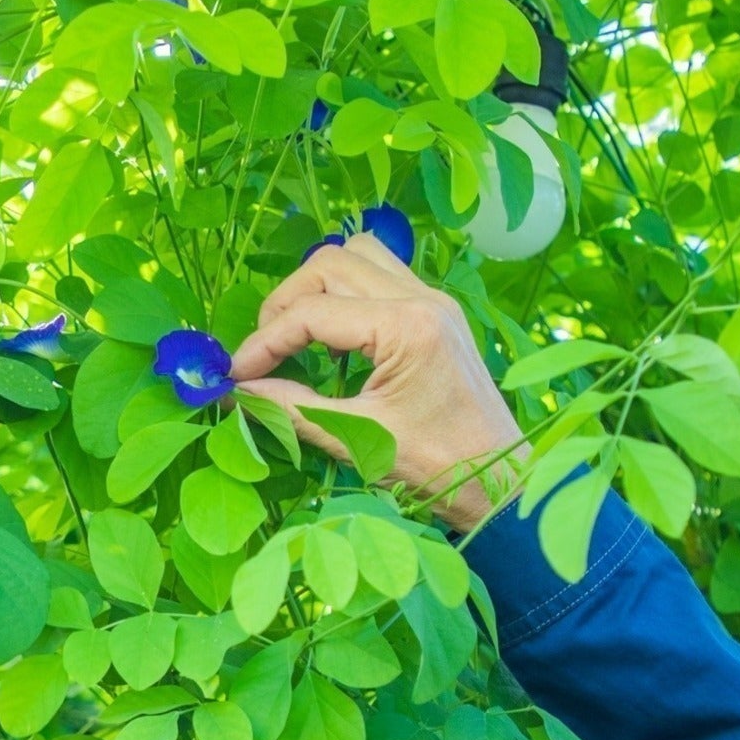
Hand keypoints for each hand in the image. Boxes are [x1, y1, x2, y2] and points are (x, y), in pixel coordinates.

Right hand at [230, 237, 526, 530]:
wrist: (503, 483)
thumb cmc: (437, 468)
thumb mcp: (357, 440)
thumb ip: (291, 407)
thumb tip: (236, 390)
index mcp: (407, 328)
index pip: (313, 312)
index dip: (264, 342)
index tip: (236, 375)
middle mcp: (424, 299)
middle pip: (330, 263)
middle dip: (286, 303)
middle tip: (265, 353)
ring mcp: (434, 301)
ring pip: (358, 256)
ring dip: (317, 288)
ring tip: (296, 335)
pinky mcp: (437, 313)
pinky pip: (381, 276)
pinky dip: (346, 295)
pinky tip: (335, 340)